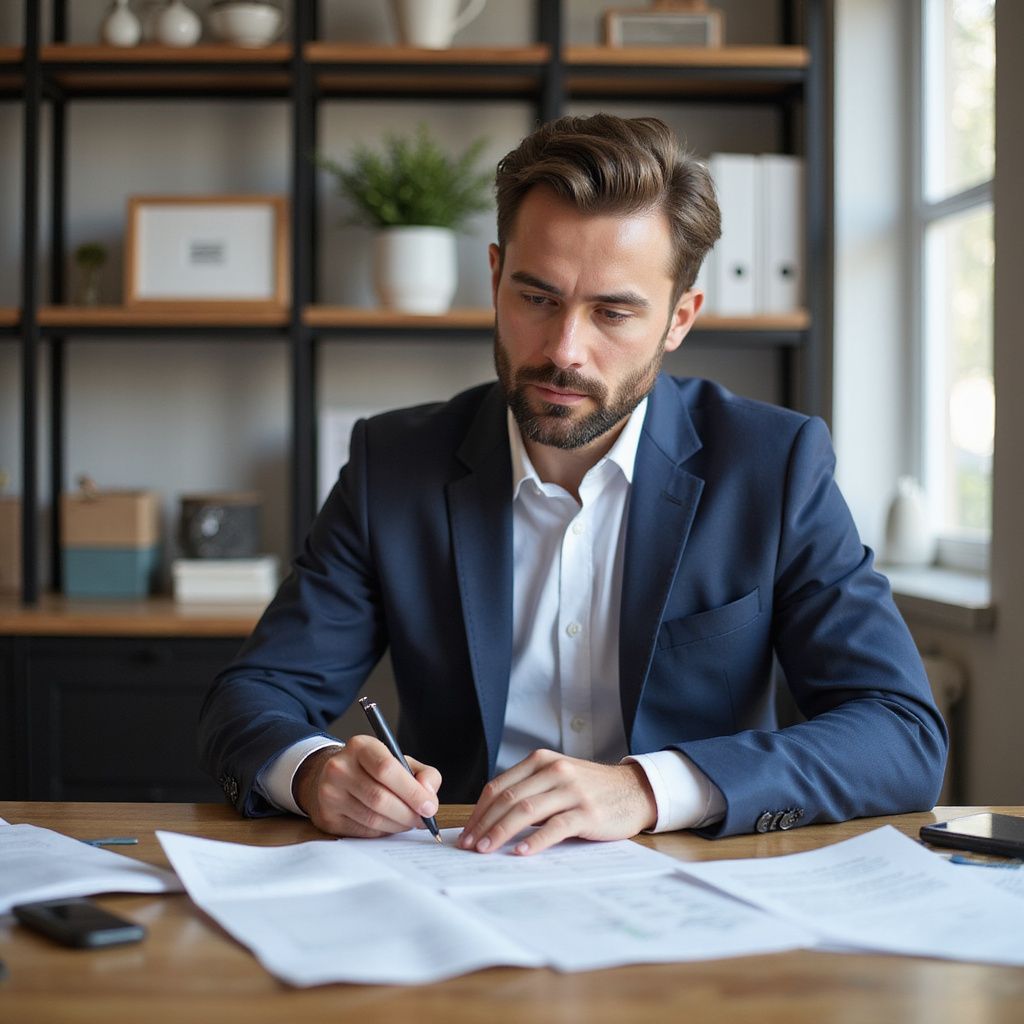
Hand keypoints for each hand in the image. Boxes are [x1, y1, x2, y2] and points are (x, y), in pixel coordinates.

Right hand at [292, 736, 440, 837]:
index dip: (411, 791)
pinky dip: (383, 832)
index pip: (386, 768)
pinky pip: (363, 831)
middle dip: (408, 813)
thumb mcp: (399, 760)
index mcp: (360, 746)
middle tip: (423, 820)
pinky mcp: (327, 817)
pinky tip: (390, 825)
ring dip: (397, 825)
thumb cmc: (372, 769)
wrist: (330, 777)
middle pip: (379, 798)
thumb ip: (424, 774)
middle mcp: (340, 768)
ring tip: (408, 822)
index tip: (429, 807)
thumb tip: (429, 796)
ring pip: (372, 818)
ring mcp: (330, 794)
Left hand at [457, 750, 657, 855]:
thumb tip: (490, 821)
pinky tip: (521, 852)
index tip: (466, 834)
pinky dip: (535, 840)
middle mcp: (554, 770)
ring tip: (486, 851)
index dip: (478, 812)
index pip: (498, 786)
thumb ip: (529, 791)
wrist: (634, 790)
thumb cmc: (590, 789)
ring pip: (526, 810)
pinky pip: (555, 826)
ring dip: (501, 832)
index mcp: (540, 761)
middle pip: (507, 799)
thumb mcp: (556, 779)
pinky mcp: (587, 811)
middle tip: (469, 847)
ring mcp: (571, 790)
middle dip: (483, 825)